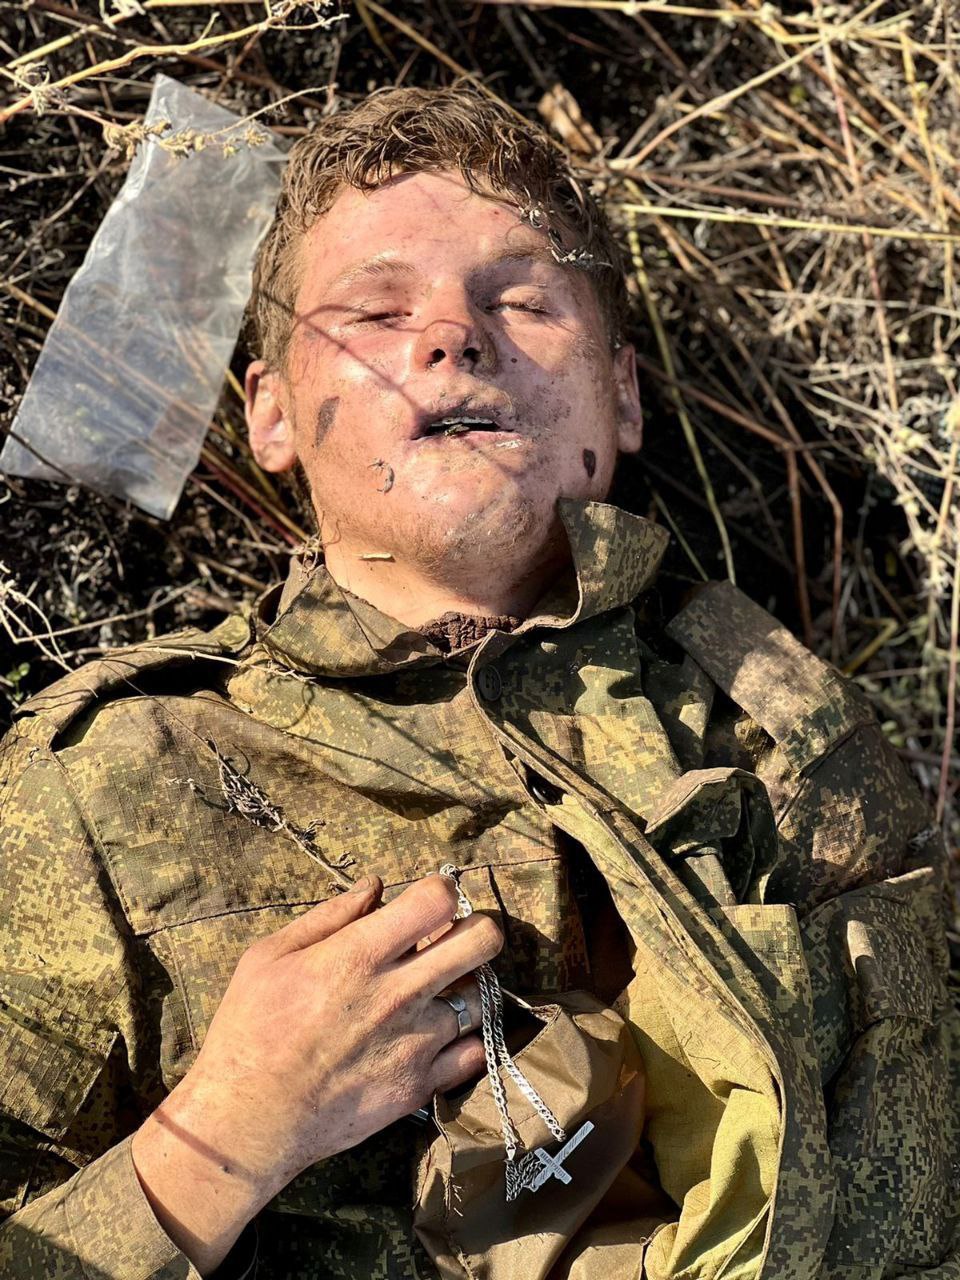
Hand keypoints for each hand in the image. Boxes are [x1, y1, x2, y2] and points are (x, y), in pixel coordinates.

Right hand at [131, 873, 500, 1272]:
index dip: (439, 890)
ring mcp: (415, 1043)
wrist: (247, 1121)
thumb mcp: (270, 956)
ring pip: (480, 996)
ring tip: (438, 989)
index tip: (426, 900)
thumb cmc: (248, 1031)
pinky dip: (464, 1038)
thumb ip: (330, 916)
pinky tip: (440, 1033)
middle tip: (452, 938)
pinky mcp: (419, 1086)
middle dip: (476, 928)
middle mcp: (399, 994)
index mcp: (360, 955)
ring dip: (464, 986)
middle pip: (482, 941)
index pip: (437, 900)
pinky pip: (473, 1052)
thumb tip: (375, 886)